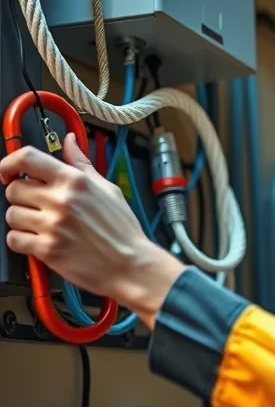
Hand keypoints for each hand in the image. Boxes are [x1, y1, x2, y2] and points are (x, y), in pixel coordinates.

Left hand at [0, 133, 184, 326]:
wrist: (130, 264)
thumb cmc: (122, 230)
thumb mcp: (108, 189)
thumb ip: (82, 165)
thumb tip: (70, 142)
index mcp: (75, 181)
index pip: (27, 158)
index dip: (9, 163)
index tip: (9, 171)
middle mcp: (62, 200)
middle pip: (14, 189)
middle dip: (22, 197)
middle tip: (37, 206)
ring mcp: (53, 225)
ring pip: (11, 214)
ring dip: (22, 221)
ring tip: (43, 226)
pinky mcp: (47, 249)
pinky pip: (14, 239)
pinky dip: (22, 241)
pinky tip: (41, 241)